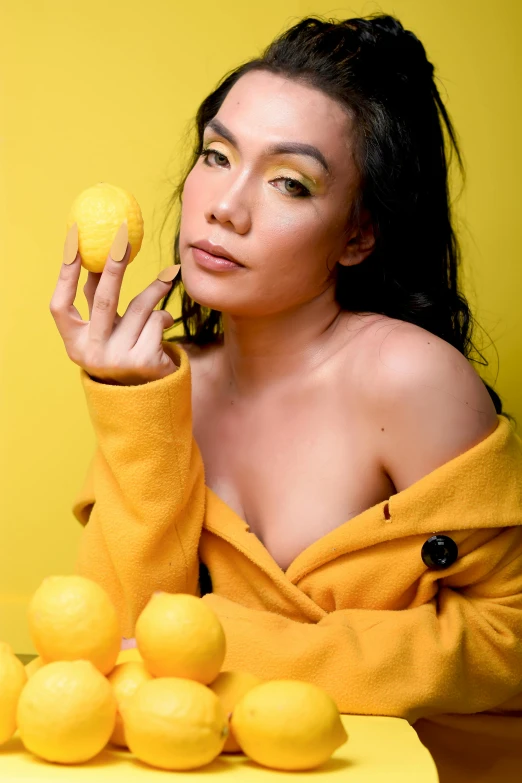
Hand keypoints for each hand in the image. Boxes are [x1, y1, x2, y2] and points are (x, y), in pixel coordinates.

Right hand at [50, 221, 179, 384]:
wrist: (147, 394)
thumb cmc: (122, 351)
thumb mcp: (104, 330)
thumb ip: (97, 301)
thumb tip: (95, 255)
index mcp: (74, 343)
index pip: (60, 306)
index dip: (65, 275)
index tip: (74, 244)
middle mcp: (92, 352)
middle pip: (103, 300)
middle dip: (113, 267)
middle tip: (123, 241)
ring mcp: (118, 358)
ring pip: (140, 307)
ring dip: (155, 290)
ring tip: (166, 279)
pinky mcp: (145, 361)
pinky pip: (157, 321)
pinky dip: (164, 316)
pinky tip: (165, 323)